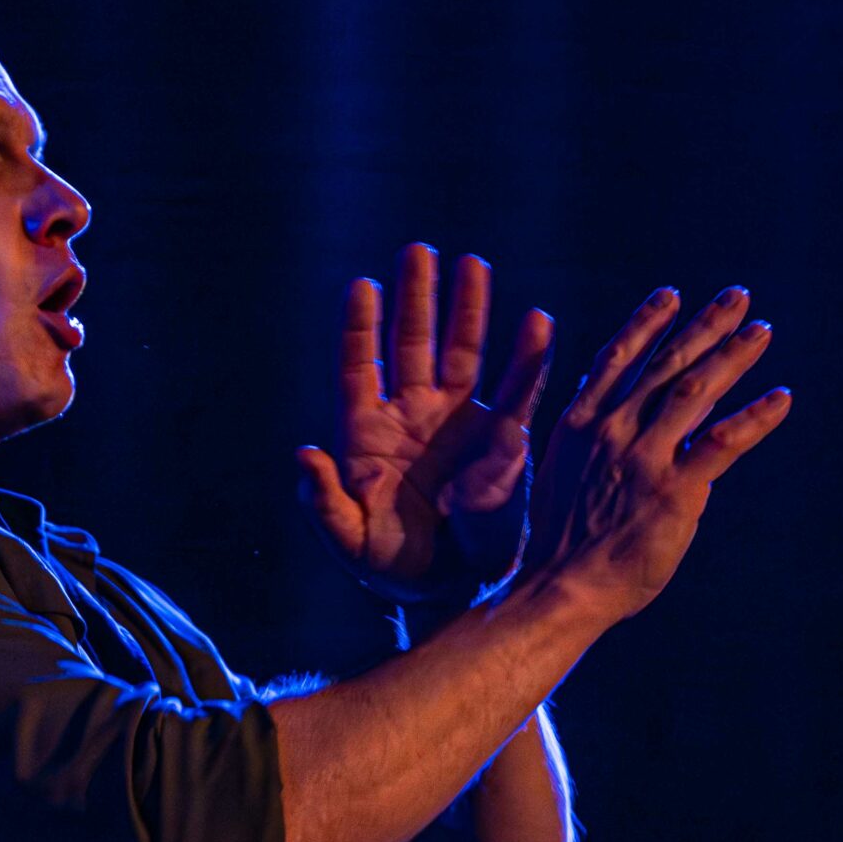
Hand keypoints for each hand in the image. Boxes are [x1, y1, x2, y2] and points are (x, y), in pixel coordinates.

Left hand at [295, 243, 554, 606]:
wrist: (451, 590)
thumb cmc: (392, 568)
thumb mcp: (350, 543)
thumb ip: (323, 503)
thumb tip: (304, 454)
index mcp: (368, 436)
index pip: (361, 370)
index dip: (360, 330)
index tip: (362, 287)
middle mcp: (413, 418)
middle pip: (413, 346)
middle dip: (416, 299)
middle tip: (417, 251)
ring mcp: (457, 423)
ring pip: (463, 354)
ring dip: (467, 309)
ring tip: (472, 263)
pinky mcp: (500, 440)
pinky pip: (517, 391)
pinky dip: (528, 358)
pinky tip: (537, 322)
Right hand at [520, 284, 791, 622]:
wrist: (559, 587)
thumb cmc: (558, 543)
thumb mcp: (558, 475)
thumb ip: (590, 442)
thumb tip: (619, 421)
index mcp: (580, 423)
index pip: (618, 358)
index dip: (647, 323)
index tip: (672, 295)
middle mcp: (612, 430)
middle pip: (666, 363)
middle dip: (705, 326)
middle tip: (738, 296)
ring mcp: (643, 456)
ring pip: (696, 390)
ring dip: (733, 356)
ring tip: (762, 331)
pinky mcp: (674, 488)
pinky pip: (723, 442)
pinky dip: (755, 417)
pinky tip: (781, 399)